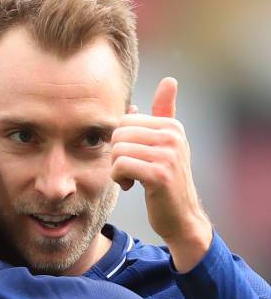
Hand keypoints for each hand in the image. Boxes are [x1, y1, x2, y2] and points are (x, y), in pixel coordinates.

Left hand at [111, 77, 211, 270]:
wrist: (181, 218)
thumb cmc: (168, 183)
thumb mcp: (167, 146)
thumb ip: (165, 115)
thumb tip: (169, 80)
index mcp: (172, 126)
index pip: (125, 120)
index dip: (121, 141)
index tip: (133, 158)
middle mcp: (173, 136)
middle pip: (119, 133)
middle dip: (116, 154)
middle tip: (127, 171)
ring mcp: (168, 154)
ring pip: (117, 149)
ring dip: (116, 168)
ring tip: (130, 179)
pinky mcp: (159, 174)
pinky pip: (120, 165)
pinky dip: (118, 178)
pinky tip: (130, 186)